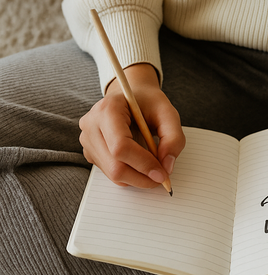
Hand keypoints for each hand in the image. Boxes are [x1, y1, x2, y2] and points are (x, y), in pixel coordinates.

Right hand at [79, 63, 184, 187]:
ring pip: (112, 174)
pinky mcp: (90, 152)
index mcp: (108, 109)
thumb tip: (167, 167)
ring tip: (153, 167)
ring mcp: (87, 140)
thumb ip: (173, 138)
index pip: (120, 147)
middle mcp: (91, 125)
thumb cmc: (148, 103)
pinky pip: (110, 173)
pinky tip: (139, 161)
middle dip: (142, 177)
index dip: (143, 164)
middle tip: (162, 177)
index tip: (162, 173)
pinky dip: (129, 174)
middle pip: (114, 166)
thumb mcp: (168, 113)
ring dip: (137, 177)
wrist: (131, 97)